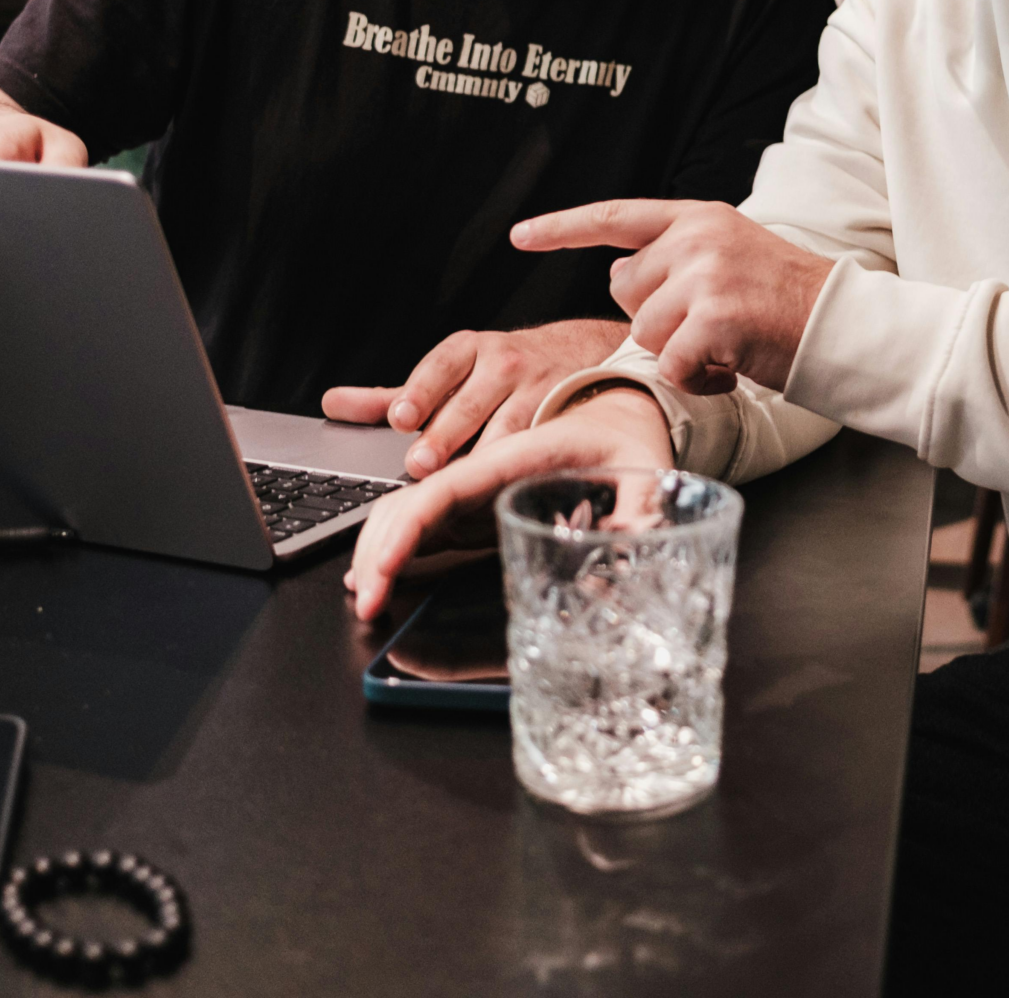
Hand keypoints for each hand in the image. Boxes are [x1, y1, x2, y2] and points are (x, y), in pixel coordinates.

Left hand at [321, 318, 627, 478]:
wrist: (574, 353)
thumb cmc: (497, 373)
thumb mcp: (446, 374)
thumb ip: (392, 396)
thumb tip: (333, 404)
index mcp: (468, 350)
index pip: (439, 367)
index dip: (420, 392)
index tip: (401, 417)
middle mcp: (503, 363)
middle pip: (469, 403)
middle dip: (443, 435)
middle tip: (420, 463)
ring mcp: (537, 387)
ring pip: (507, 427)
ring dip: (483, 456)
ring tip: (461, 482)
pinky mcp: (565, 413)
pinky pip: (541, 441)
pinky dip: (524, 463)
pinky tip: (507, 483)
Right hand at [345, 387, 672, 621]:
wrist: (620, 406)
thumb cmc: (629, 434)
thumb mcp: (646, 468)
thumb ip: (640, 507)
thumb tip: (630, 547)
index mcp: (515, 455)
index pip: (443, 492)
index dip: (404, 532)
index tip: (380, 570)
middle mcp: (484, 468)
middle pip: (409, 502)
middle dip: (377, 550)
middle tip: (364, 603)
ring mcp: (476, 484)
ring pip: (405, 509)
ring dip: (377, 548)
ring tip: (362, 596)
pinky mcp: (478, 500)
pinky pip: (424, 518)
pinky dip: (395, 544)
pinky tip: (380, 575)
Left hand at [512, 199, 833, 394]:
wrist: (844, 324)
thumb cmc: (787, 301)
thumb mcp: (731, 254)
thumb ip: (678, 257)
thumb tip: (621, 275)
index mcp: (698, 216)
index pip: (616, 217)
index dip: (562, 228)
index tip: (519, 235)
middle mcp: (697, 238)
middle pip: (625, 291)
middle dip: (655, 320)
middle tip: (708, 326)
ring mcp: (705, 275)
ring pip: (643, 332)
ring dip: (678, 354)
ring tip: (725, 347)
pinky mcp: (713, 318)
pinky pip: (669, 365)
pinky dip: (695, 379)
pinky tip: (730, 367)